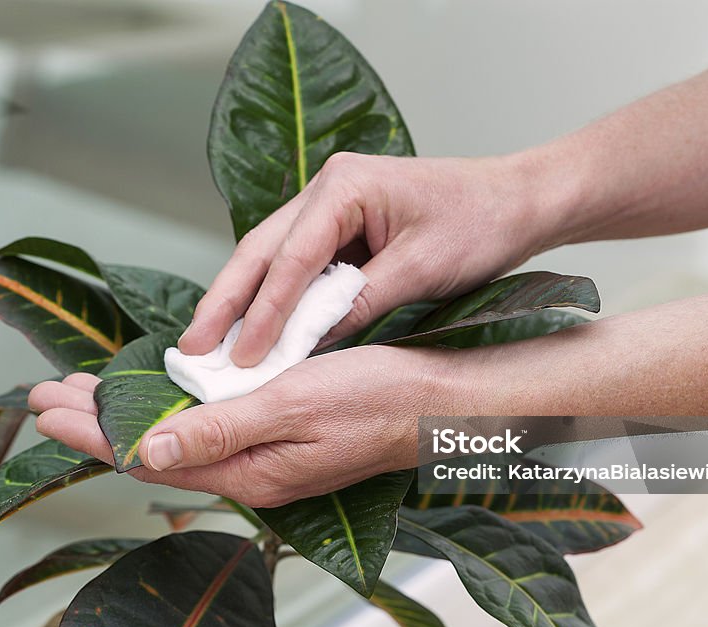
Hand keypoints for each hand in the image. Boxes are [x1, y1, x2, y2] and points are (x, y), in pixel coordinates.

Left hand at [29, 345, 452, 506]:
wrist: (436, 401)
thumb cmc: (375, 399)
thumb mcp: (293, 408)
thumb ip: (220, 433)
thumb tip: (147, 454)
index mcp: (248, 472)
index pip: (150, 457)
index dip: (93, 432)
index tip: (47, 407)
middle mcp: (250, 471)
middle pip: (155, 450)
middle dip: (96, 423)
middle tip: (45, 395)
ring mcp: (265, 455)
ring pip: (179, 437)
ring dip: (129, 414)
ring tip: (84, 395)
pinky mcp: (279, 435)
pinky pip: (209, 428)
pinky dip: (172, 409)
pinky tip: (160, 397)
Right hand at [178, 152, 561, 366]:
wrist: (517, 201)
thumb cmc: (479, 224)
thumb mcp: (421, 271)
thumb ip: (360, 305)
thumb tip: (307, 345)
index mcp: (344, 186)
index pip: (290, 259)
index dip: (263, 313)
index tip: (241, 358)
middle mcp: (326, 188)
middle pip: (259, 250)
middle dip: (224, 303)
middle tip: (191, 351)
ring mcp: (329, 205)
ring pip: (269, 257)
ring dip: (240, 302)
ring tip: (209, 346)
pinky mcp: (339, 225)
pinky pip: (295, 265)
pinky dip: (274, 298)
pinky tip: (254, 329)